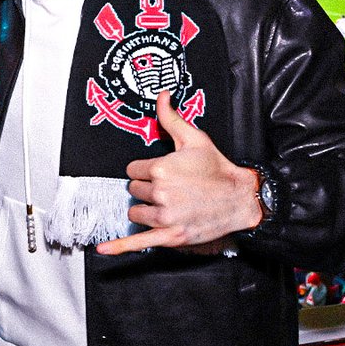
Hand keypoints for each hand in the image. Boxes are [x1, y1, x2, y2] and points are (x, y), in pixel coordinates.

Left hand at [95, 90, 262, 256]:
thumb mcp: (194, 139)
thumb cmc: (217, 168)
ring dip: (147, 209)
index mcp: (161, 168)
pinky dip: (120, 247)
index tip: (161, 173)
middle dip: (149, 189)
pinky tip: (103, 249)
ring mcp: (165, 216)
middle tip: (172, 188)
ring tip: (169, 204)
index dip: (146, 171)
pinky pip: (138, 242)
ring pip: (136, 212)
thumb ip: (171, 118)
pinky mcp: (170, 235)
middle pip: (134, 191)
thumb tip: (161, 96)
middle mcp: (160, 193)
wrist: (240, 198)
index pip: (132, 171)